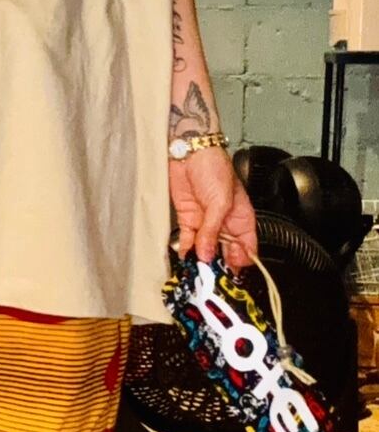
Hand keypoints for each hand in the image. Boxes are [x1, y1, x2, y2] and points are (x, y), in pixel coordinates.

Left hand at [168, 146, 257, 271]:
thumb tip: (208, 254)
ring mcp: (206, 223)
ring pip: (205, 249)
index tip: (233, 276)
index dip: (242, 263)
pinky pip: (188, 240)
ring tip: (197, 271)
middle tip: (212, 278)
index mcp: (242, 218)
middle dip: (219, 266)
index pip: (247, 248)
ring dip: (201, 260)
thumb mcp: (221, 201)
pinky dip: (186, 250)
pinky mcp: (188, 219)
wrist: (189, 153)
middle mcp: (225, 223)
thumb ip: (214, 230)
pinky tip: (185, 258)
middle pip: (225, 252)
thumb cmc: (214, 167)